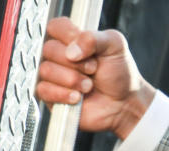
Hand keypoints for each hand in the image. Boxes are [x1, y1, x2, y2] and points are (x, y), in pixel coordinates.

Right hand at [35, 17, 154, 139]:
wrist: (124, 104)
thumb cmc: (119, 75)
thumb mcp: (115, 46)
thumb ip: (94, 38)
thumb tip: (72, 50)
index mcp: (72, 39)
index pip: (55, 26)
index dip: (68, 36)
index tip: (87, 48)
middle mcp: (60, 55)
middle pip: (49, 49)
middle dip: (75, 62)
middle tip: (93, 70)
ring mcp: (54, 76)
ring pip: (46, 70)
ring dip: (72, 79)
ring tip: (89, 86)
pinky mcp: (51, 96)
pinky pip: (44, 90)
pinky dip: (63, 94)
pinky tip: (77, 97)